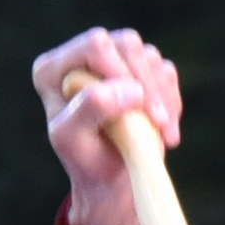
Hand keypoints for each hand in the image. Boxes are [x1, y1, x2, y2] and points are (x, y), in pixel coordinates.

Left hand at [35, 29, 184, 224]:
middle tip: (159, 124)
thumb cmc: (85, 162)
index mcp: (53, 69)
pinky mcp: (138, 71)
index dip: (122, 72)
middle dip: (149, 86)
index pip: (95, 45)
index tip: (139, 107)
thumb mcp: (73, 140)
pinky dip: (171, 101)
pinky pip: (165, 71)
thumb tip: (130, 89)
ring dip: (162, 98)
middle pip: (128, 44)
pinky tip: (163, 130)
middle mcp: (82, 57)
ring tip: (161, 134)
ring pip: (150, 57)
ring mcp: (113, 60)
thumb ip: (92, 109)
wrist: (110, 180)